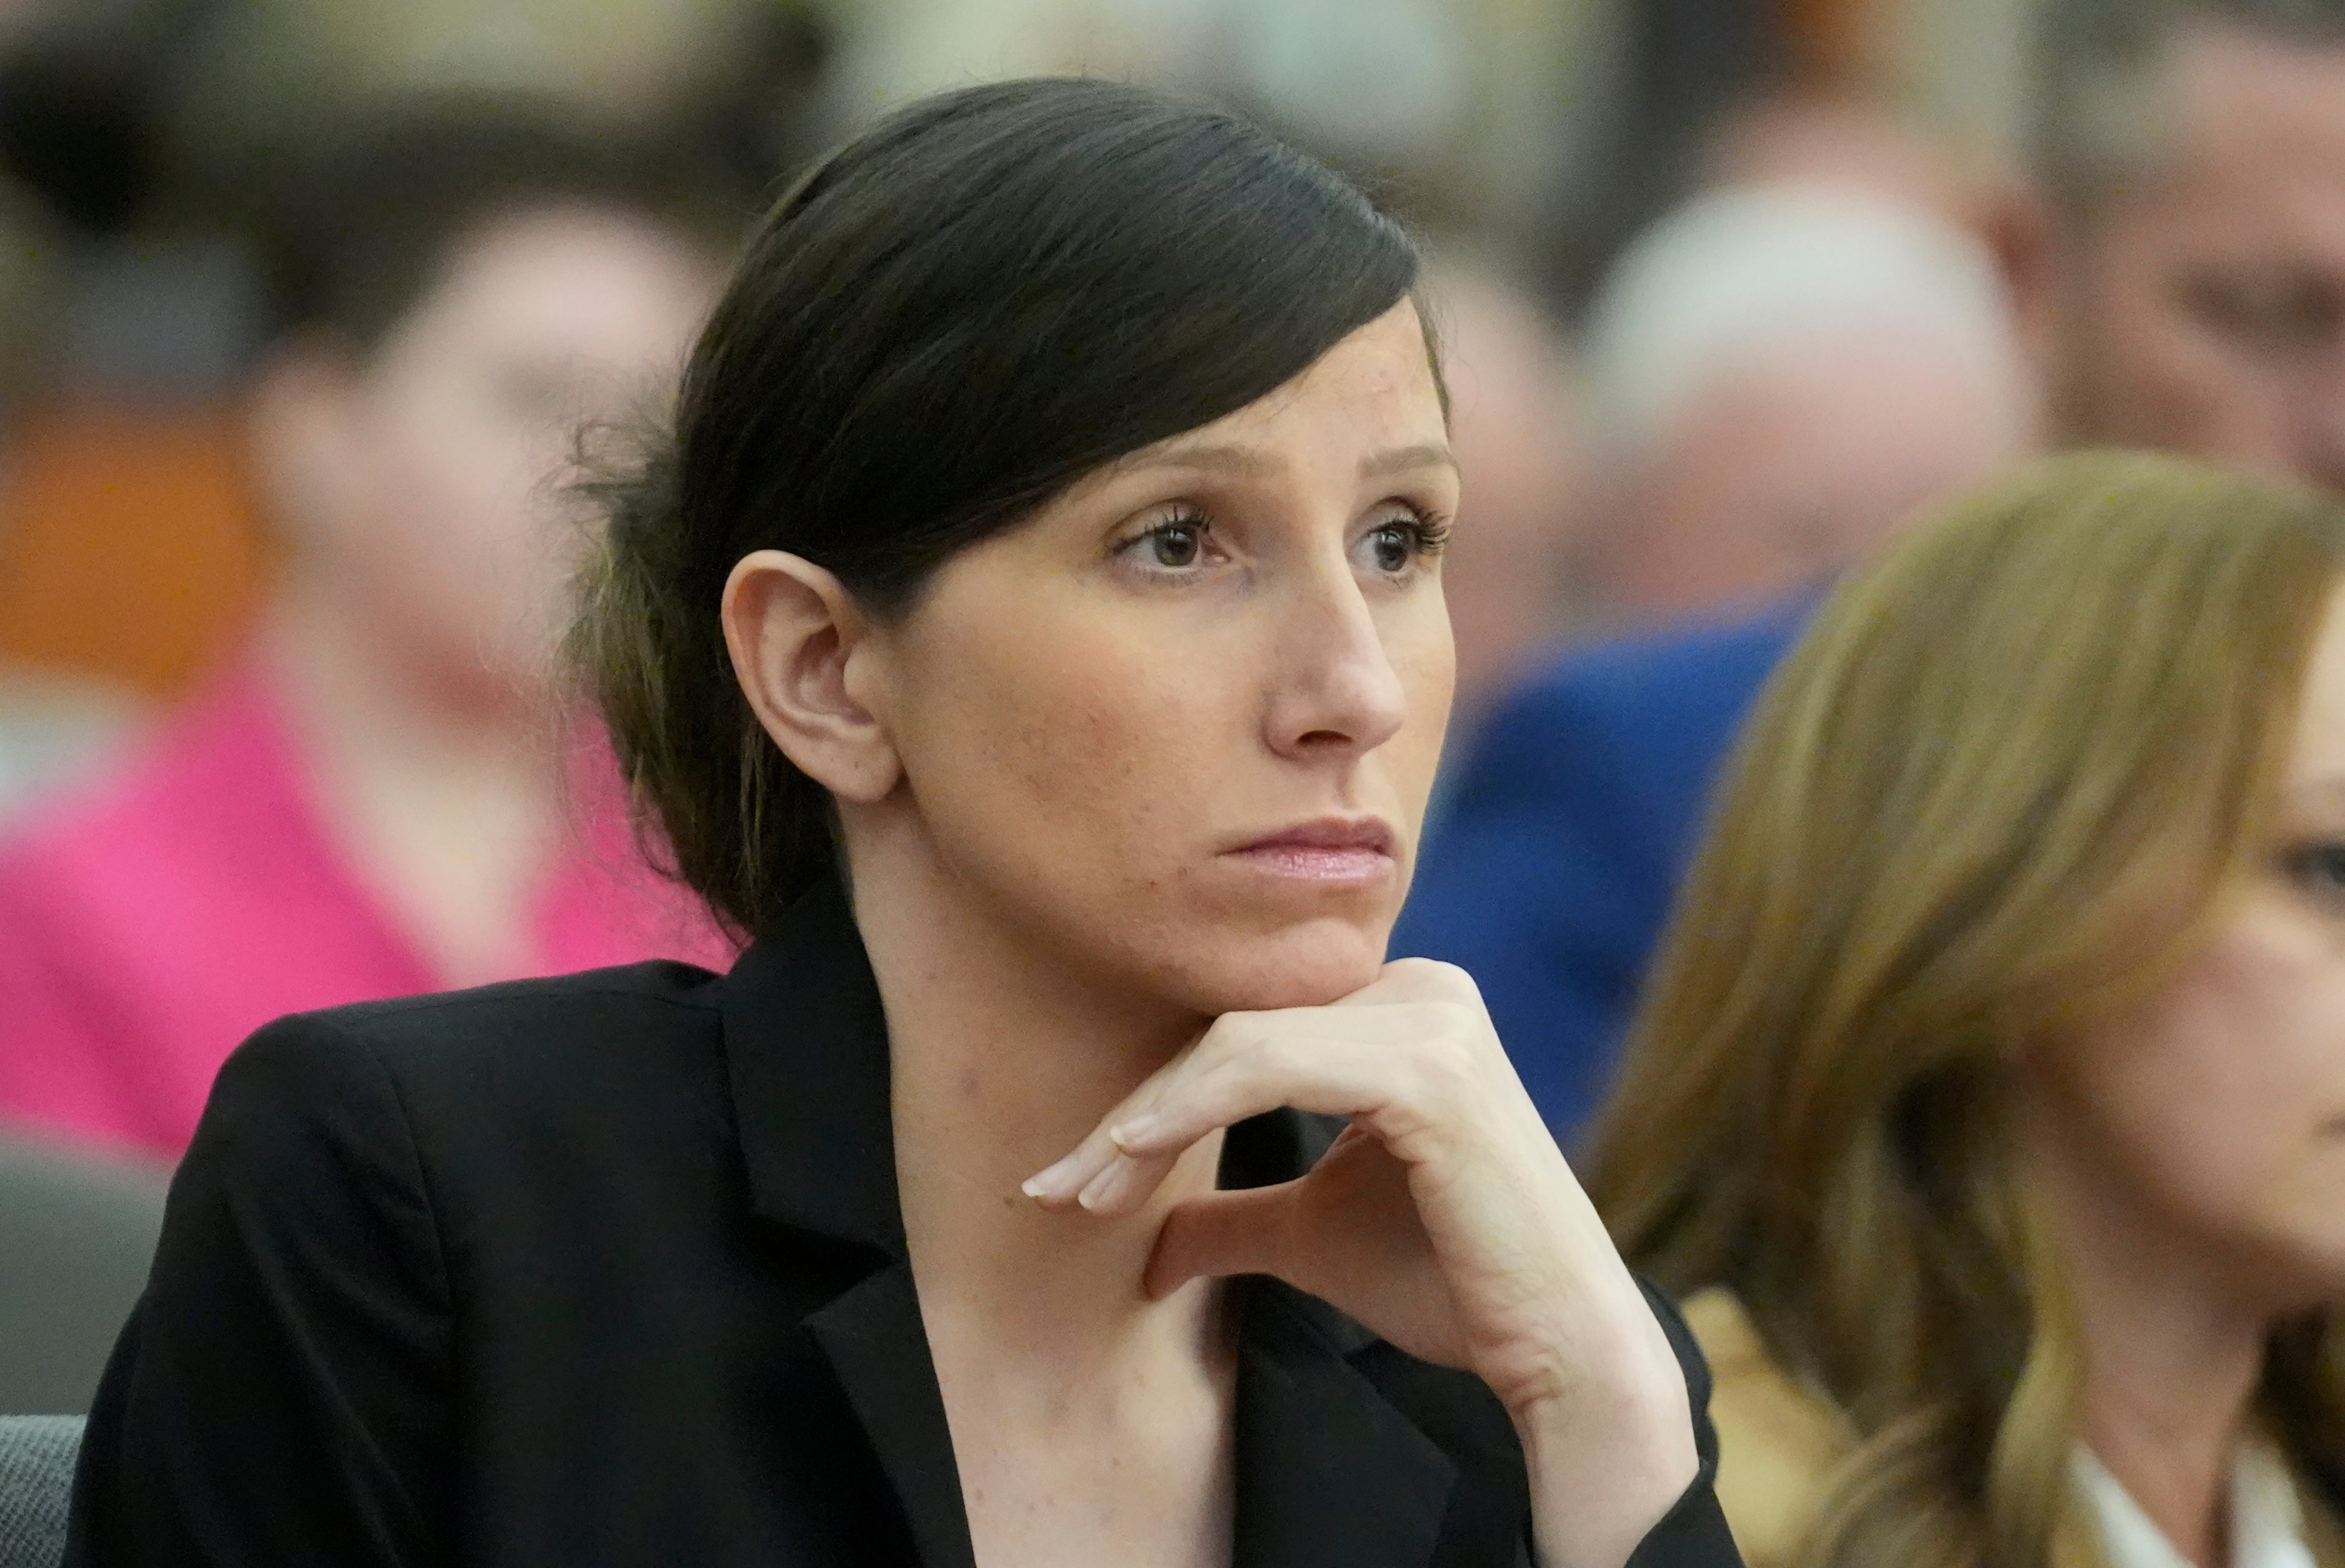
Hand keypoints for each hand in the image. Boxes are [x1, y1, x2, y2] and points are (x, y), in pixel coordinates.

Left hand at [1023, 959, 1697, 1567]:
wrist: (1555, 1344)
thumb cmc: (1448, 1282)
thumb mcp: (1312, 1234)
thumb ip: (1233, 1218)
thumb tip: (1146, 1245)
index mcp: (1403, 1005)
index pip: (1245, 1034)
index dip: (1150, 1103)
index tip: (1071, 1179)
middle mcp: (1423, 987)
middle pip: (1232, 1031)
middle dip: (1133, 1116)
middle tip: (1056, 1188)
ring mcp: (1432, 1019)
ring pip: (1239, 1045)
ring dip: (1145, 1121)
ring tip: (1083, 1192)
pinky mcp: (1430, 1068)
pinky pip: (1274, 1066)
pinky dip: (1191, 1108)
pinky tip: (1135, 1154)